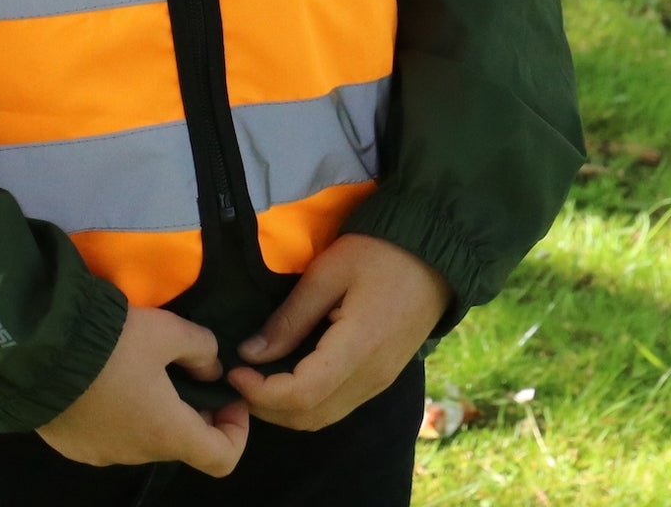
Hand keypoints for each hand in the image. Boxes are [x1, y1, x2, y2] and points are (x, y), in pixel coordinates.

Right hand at [37, 306, 249, 476]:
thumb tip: (209, 368)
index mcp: (166, 432)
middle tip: (182, 369)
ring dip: (151, 411)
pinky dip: (118, 413)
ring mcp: (100, 454)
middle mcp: (136, 454)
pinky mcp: (72, 446)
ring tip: (138, 368)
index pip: (223, 459)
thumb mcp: (166, 330)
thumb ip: (201, 348)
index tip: (227, 398)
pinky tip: (103, 379)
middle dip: (190, 410)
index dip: (237, 431)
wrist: (36, 352)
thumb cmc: (110, 344)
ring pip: (142, 437)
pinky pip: (108, 434)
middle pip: (179, 442)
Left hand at [225, 234, 450, 430]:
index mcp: (358, 349)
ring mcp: (379, 382)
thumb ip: (289, 319)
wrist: (436, 256)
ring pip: (323, 417)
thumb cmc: (379, 253)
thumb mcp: (328, 273)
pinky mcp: (381, 379)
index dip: (261, 392)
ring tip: (257, 378)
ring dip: (285, 409)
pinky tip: (286, 376)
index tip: (234, 370)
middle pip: (310, 417)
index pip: (301, 395)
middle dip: (266, 406)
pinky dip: (306, 402)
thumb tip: (251, 354)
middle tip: (239, 377)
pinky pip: (337, 405)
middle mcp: (371, 378)